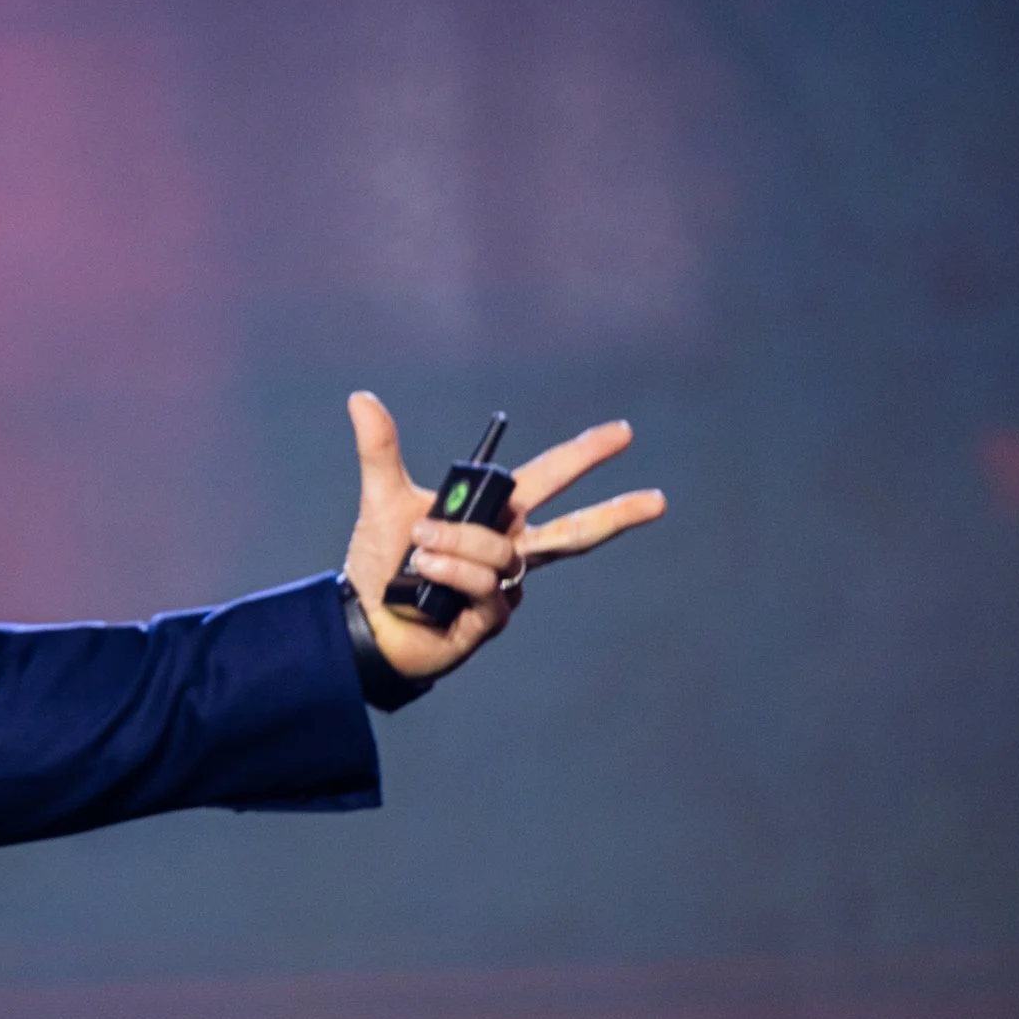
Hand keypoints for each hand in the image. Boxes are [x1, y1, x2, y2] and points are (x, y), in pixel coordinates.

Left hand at [341, 392, 665, 680]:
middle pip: (575, 532)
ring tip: (418, 546)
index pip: (549, 480)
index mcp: (493, 517)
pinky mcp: (490, 620)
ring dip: (459, 544)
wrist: (363, 619)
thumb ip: (379, 450)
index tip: (623, 433)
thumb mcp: (382, 499)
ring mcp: (503, 589)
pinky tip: (425, 577)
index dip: (584, 455)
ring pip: (503, 554)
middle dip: (616, 514)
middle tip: (657, 500)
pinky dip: (452, 574)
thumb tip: (361, 398)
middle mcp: (508, 551)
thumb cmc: (381, 563)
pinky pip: (485, 587)